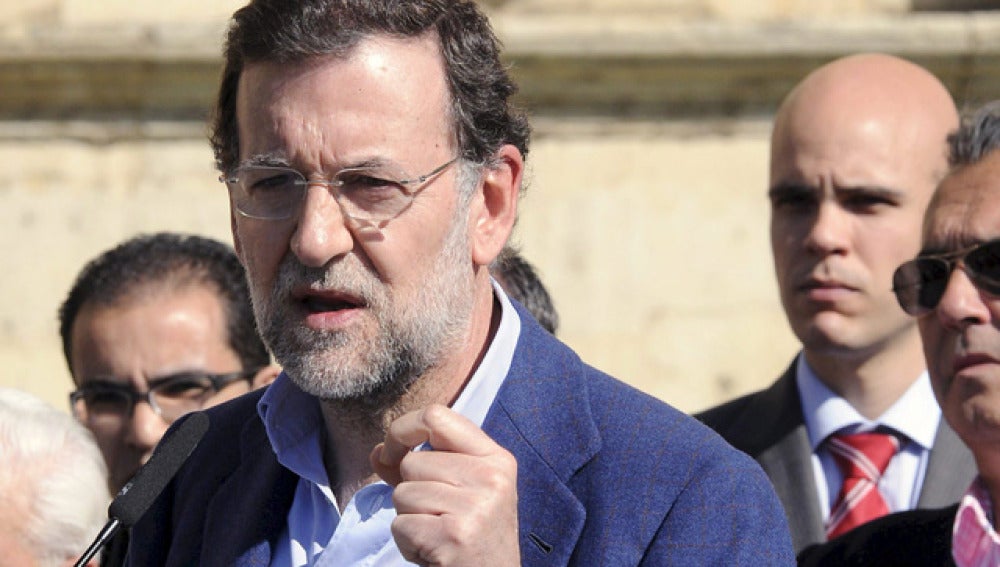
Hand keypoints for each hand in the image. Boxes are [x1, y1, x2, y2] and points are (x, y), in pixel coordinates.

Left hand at [370, 404, 519, 565]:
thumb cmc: (473, 537)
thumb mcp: (461, 492)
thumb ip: (422, 467)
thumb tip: (378, 452)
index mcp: (496, 459)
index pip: (436, 416)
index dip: (402, 430)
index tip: (392, 452)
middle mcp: (491, 477)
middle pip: (413, 461)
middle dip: (411, 491)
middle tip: (439, 517)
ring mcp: (475, 506)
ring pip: (402, 493)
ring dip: (410, 518)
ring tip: (438, 533)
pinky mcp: (454, 535)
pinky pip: (400, 524)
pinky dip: (408, 542)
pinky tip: (434, 551)